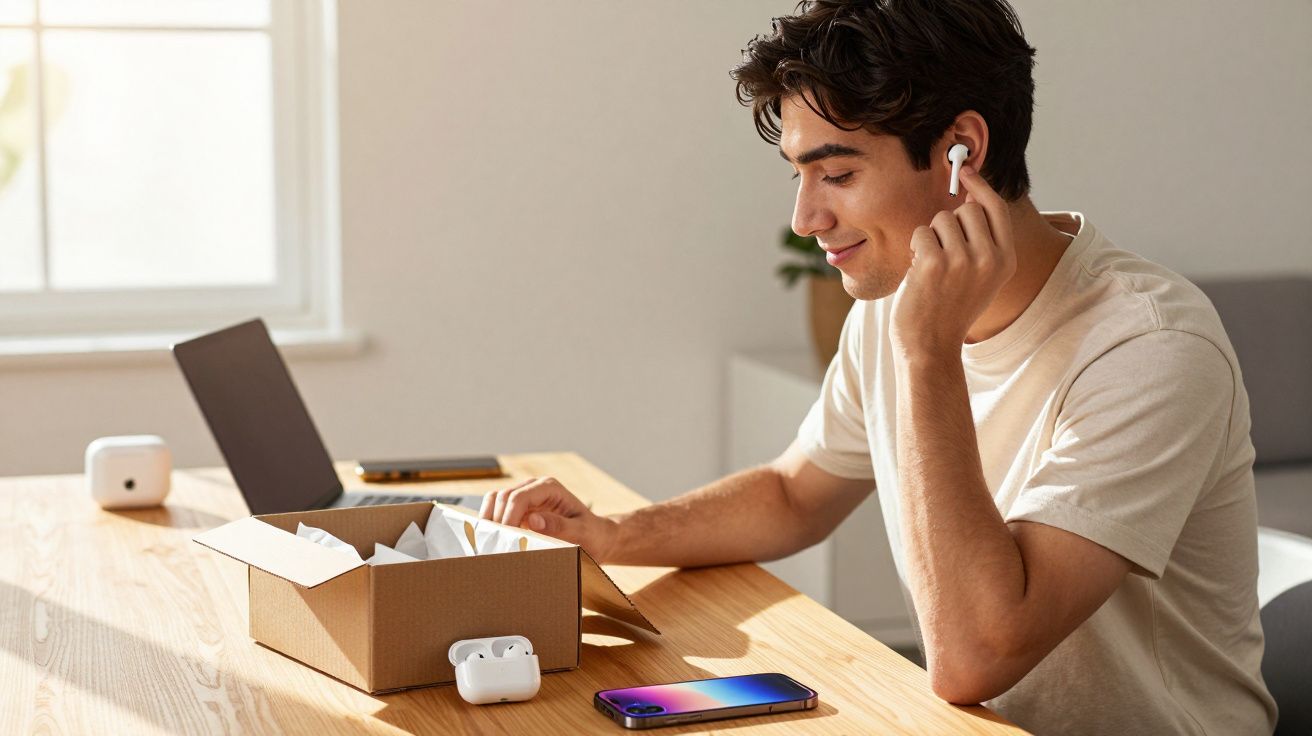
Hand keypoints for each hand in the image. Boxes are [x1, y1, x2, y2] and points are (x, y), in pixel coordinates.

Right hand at [479, 476, 618, 561]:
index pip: (519, 497)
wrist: (596, 537)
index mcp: (549, 488)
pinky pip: (498, 510)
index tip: (505, 540)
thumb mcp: (581, 532)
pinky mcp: (520, 510)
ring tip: (491, 542)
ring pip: (495, 500)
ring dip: (490, 520)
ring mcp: (526, 498)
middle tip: (494, 546)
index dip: (507, 517)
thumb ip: (559, 526)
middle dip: (496, 520)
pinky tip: (494, 539)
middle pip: (503, 497)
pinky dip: (492, 523)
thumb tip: (533, 520)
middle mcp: (535, 488)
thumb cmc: (591, 535)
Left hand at [889, 165, 1016, 356]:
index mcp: (1006, 260)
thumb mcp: (980, 276)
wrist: (930, 346)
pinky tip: (919, 273)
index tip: (966, 171)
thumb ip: (982, 240)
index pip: (996, 209)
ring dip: (930, 238)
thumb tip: (967, 197)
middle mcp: (989, 258)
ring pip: (941, 219)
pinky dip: (916, 248)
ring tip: (931, 269)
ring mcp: (963, 260)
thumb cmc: (949, 309)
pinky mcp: (935, 262)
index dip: (980, 186)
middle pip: (966, 210)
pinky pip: (921, 233)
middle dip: (948, 224)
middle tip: (942, 252)